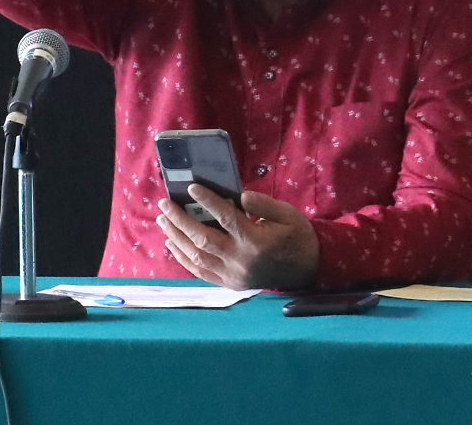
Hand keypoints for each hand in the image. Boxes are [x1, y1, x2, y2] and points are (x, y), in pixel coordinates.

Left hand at [157, 187, 320, 290]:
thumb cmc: (297, 237)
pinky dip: (183, 258)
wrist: (307, 270)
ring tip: (163, 220)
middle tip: (165, 203)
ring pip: (196, 256)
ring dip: (177, 237)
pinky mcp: (229, 283)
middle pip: (203, 238)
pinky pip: (200, 272)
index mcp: (256, 240)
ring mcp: (232, 274)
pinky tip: (173, 244)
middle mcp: (240, 259)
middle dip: (180, 220)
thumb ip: (264, 204)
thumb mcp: (289, 215)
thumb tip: (240, 196)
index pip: (226, 217)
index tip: (192, 187)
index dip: (207, 201)